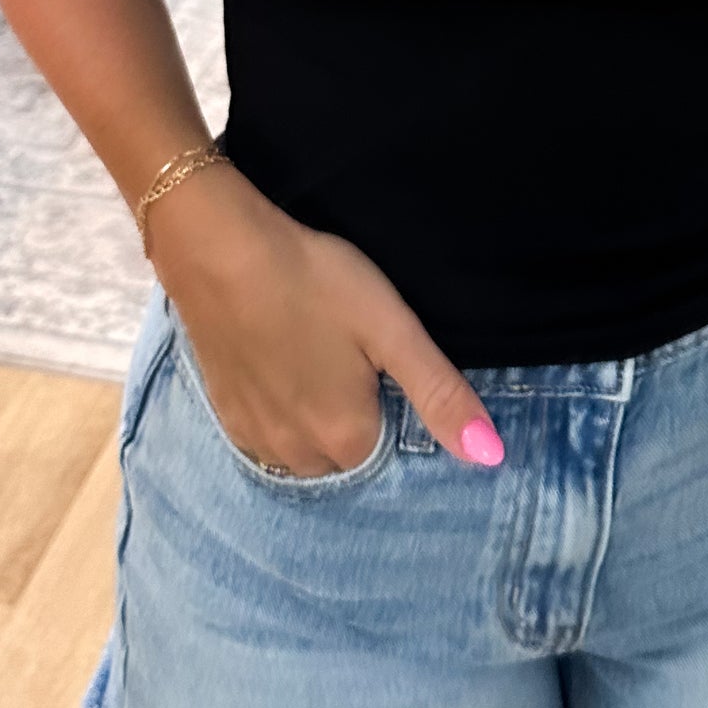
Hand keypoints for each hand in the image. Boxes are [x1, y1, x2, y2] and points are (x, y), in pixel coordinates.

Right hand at [145, 162, 503, 476]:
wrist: (216, 250)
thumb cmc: (313, 281)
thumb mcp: (390, 328)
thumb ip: (439, 393)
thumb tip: (491, 455)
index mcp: (347, 439)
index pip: (390, 443)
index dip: (387, 395)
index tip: (374, 353)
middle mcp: (298, 457)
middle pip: (347, 451)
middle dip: (353, 412)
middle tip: (343, 345)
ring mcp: (254, 440)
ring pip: (305, 447)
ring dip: (315, 414)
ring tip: (311, 349)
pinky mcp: (224, 416)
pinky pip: (268, 433)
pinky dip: (279, 407)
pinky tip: (277, 357)